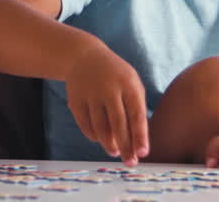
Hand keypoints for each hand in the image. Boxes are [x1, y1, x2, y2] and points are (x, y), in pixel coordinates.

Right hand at [64, 46, 148, 165]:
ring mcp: (89, 93)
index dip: (140, 136)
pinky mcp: (75, 99)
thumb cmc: (116, 76)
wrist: (84, 56)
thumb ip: (136, 110)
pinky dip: (94, 135)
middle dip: (125, 146)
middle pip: (118, 124)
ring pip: (100, 127)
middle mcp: (108, 88)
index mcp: (128, 84)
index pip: (136, 115)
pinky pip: (85, 124)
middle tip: (130, 162)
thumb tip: (137, 143)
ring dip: (108, 144)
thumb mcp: (131, 84)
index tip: (143, 154)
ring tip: (114, 152)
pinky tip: (100, 139)